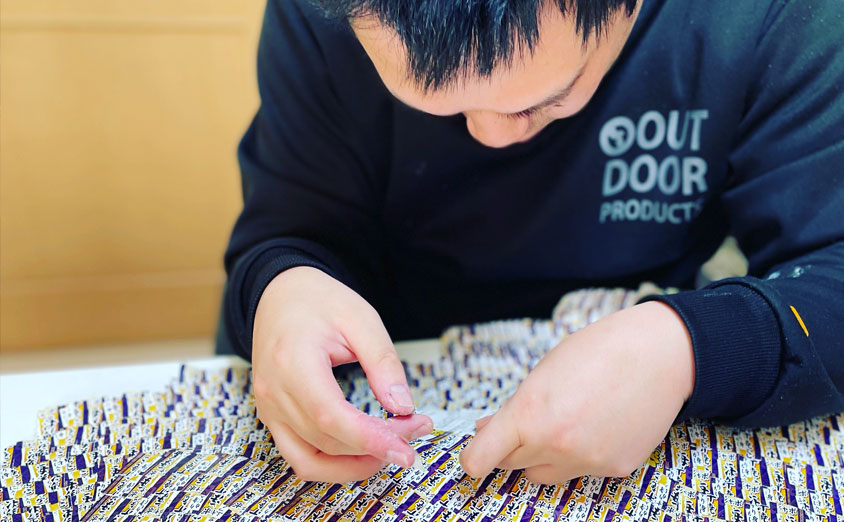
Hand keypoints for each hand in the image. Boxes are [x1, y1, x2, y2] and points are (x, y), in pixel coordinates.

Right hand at [252, 266, 432, 481]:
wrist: (280, 293)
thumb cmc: (318, 300)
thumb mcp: (360, 318)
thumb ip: (383, 362)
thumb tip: (404, 406)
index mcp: (293, 363)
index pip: (331, 416)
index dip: (371, 440)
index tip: (407, 450)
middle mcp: (273, 393)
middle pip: (328, 440)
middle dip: (377, 445)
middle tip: (416, 428)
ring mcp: (268, 409)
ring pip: (310, 461)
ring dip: (354, 465)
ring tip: (392, 448)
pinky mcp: (272, 417)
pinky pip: (299, 456)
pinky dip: (331, 464)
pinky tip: (363, 453)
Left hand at [460, 301, 693, 483]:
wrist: (657, 355)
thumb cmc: (597, 352)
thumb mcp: (543, 373)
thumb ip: (514, 409)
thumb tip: (488, 432)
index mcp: (529, 413)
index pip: (481, 458)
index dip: (472, 459)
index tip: (472, 457)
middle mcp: (554, 444)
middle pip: (512, 464)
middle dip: (512, 447)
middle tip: (529, 421)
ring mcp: (586, 461)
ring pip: (545, 474)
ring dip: (544, 456)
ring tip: (567, 420)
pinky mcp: (614, 469)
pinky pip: (582, 471)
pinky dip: (581, 455)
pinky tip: (598, 424)